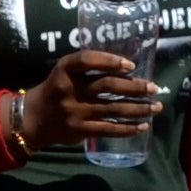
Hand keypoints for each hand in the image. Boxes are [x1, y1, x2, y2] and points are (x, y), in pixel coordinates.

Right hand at [17, 50, 161, 153]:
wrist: (34, 118)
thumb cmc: (56, 90)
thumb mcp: (64, 73)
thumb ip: (88, 68)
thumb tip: (127, 68)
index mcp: (64, 70)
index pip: (87, 60)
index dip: (110, 61)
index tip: (131, 66)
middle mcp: (69, 89)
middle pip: (107, 86)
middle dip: (135, 87)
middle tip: (153, 88)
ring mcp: (75, 111)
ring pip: (113, 109)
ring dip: (139, 108)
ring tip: (156, 107)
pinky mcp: (80, 130)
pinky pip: (109, 129)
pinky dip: (128, 128)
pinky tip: (143, 126)